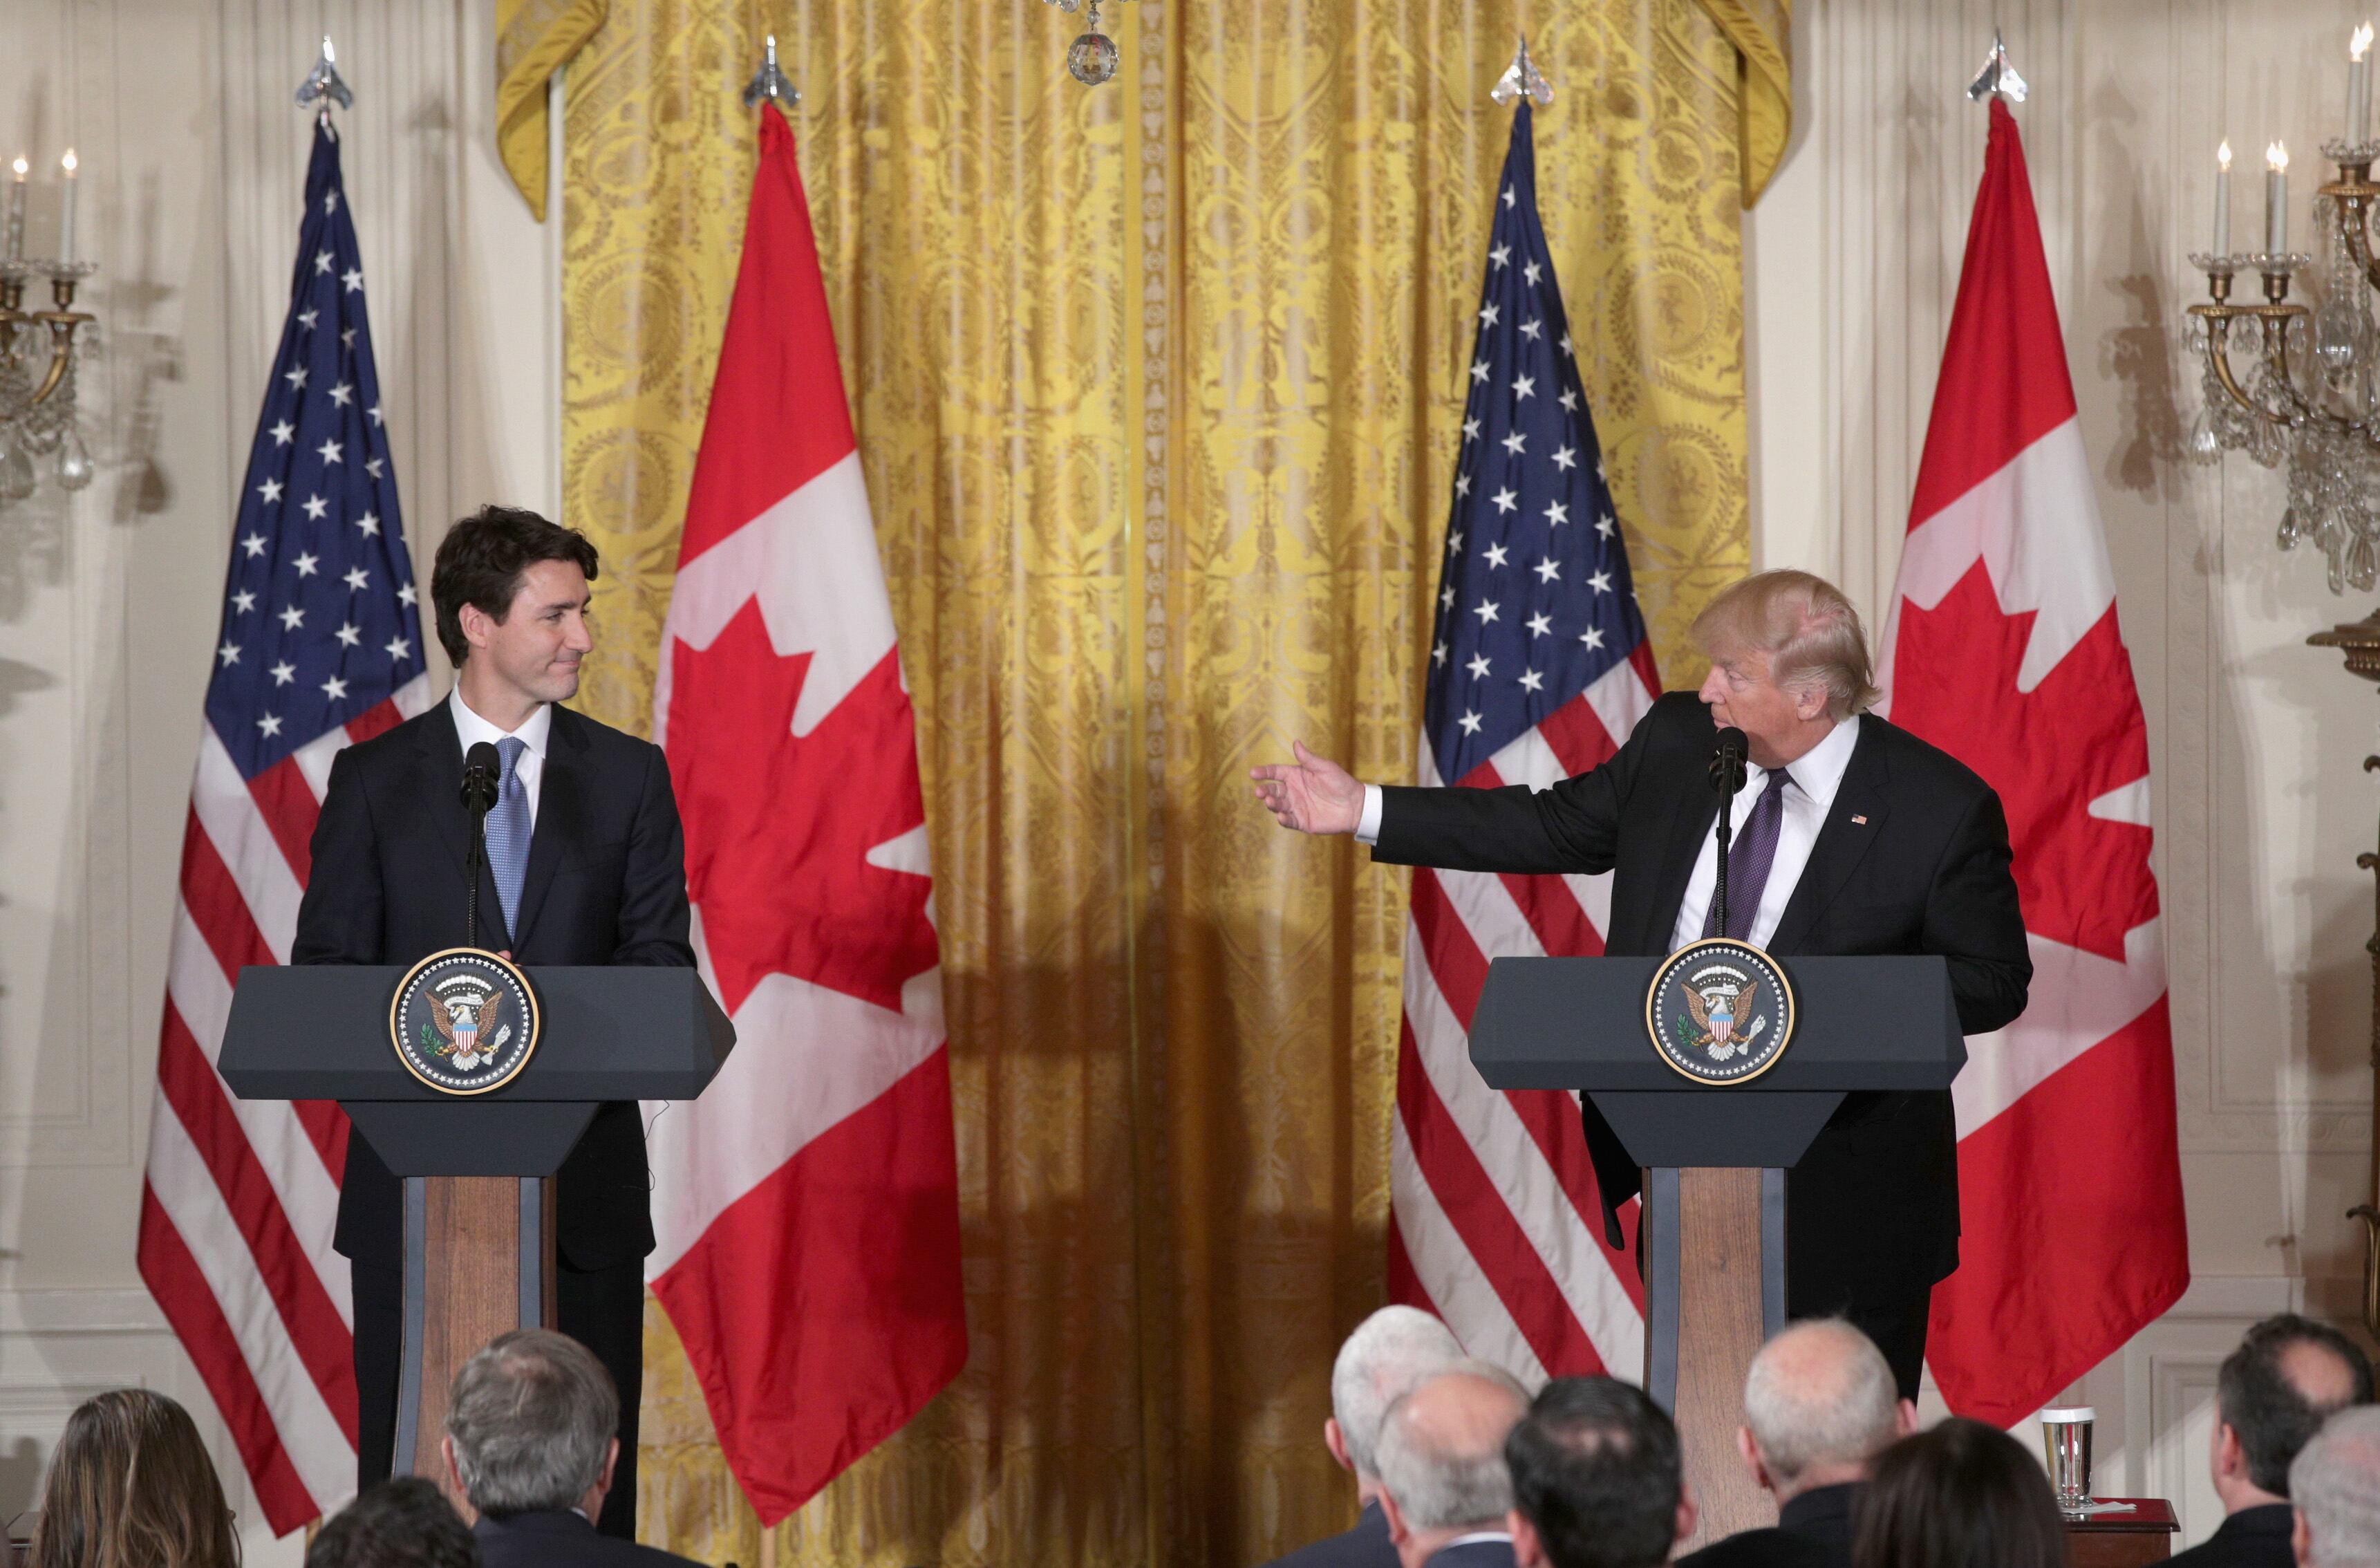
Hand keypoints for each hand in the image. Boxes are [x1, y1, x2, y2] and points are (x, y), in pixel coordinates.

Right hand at [1250, 742, 1365, 834]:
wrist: (1355, 806)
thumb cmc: (1341, 783)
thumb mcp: (1325, 768)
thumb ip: (1309, 758)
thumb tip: (1296, 742)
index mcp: (1296, 775)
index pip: (1275, 772)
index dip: (1264, 772)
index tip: (1253, 773)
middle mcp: (1293, 791)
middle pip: (1273, 790)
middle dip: (1264, 790)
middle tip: (1259, 792)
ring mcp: (1296, 807)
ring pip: (1278, 805)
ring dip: (1272, 803)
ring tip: (1270, 800)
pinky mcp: (1302, 821)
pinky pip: (1289, 821)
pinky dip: (1283, 819)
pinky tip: (1281, 816)